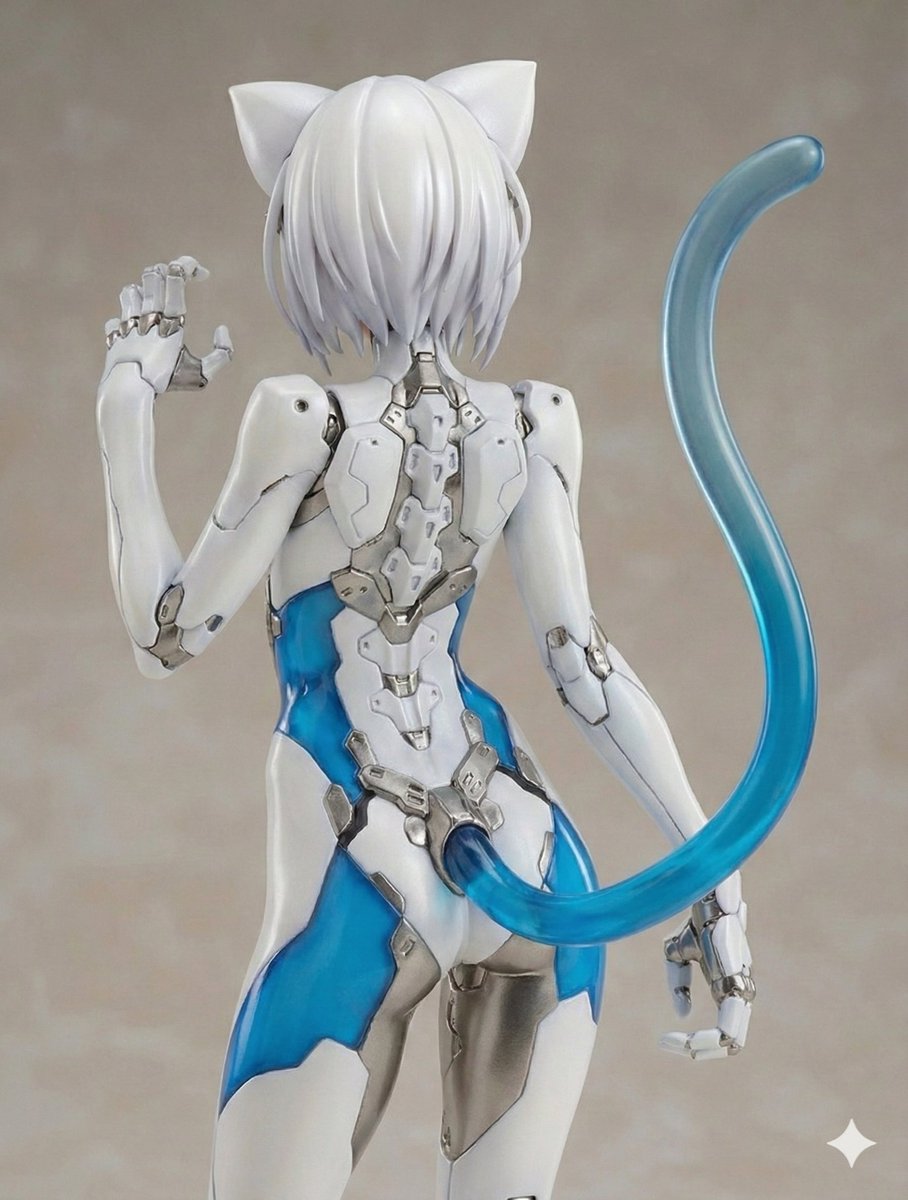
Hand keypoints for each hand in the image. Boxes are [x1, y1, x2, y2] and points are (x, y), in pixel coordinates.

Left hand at [100, 256, 232, 394]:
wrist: (127, 392)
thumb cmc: (167, 383)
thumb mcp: (203, 374)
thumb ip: (223, 354)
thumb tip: (222, 330)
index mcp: (171, 319)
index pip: (175, 274)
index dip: (189, 265)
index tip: (202, 274)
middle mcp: (148, 315)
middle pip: (152, 274)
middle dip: (168, 273)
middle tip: (177, 284)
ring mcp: (128, 323)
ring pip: (131, 290)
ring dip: (144, 294)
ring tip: (154, 307)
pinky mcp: (114, 335)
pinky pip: (116, 318)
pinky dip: (125, 320)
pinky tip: (134, 331)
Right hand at [659, 878, 754, 1059]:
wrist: (708, 893)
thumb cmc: (695, 920)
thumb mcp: (675, 952)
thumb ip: (678, 983)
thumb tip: (682, 1015)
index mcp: (726, 986)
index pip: (722, 1030)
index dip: (694, 1042)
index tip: (664, 1040)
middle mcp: (737, 989)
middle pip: (732, 1039)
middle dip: (702, 1051)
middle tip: (670, 1046)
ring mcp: (739, 985)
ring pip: (733, 1037)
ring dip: (704, 1048)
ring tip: (681, 1046)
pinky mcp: (735, 978)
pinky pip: (727, 1024)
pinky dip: (706, 1039)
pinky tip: (686, 1033)